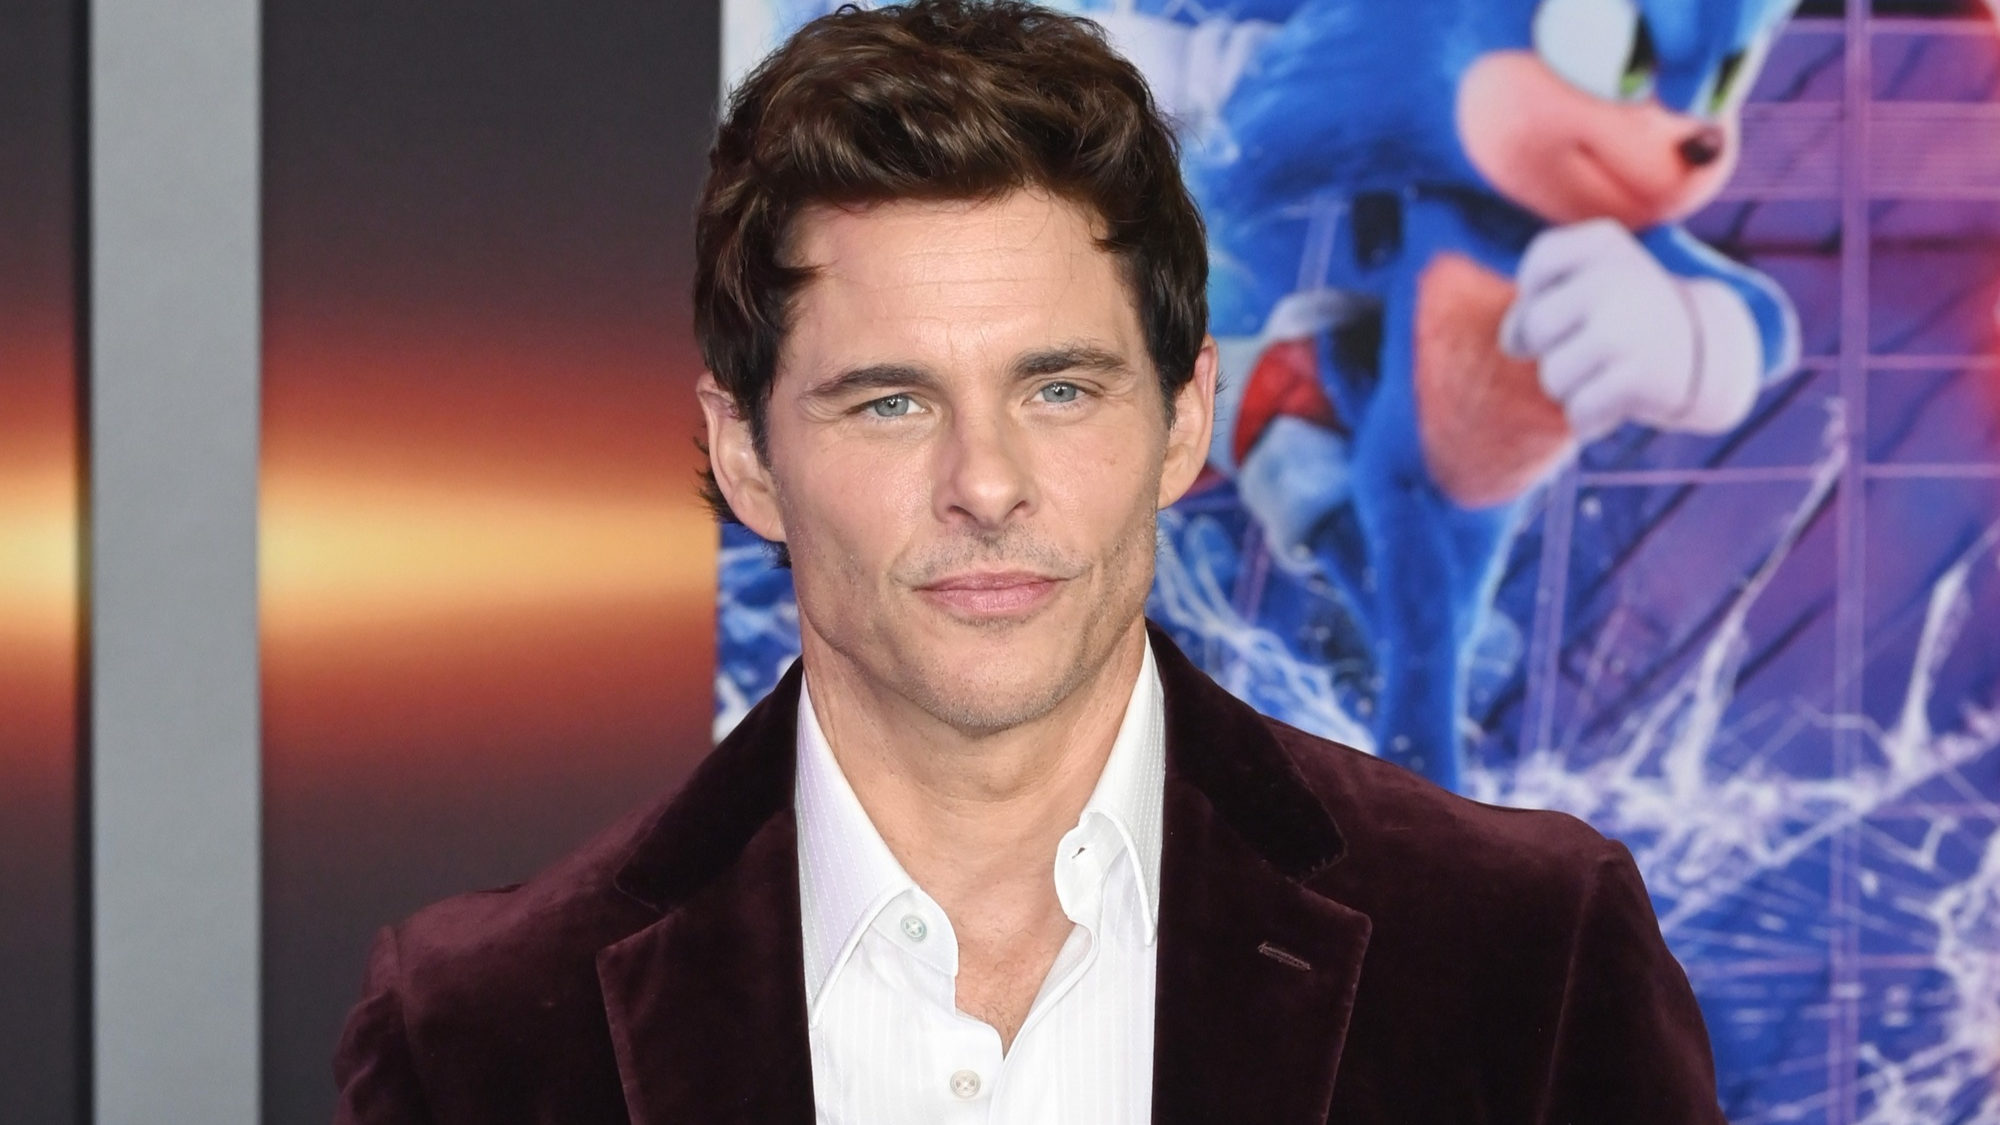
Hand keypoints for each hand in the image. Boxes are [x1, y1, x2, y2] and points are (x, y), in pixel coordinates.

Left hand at [1499, 219, 1762, 441]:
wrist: (1709, 354)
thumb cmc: (1629, 317)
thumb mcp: (1588, 288)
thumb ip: (1535, 303)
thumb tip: (1511, 342)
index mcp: (1605, 244)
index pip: (1541, 261)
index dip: (1542, 291)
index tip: (1581, 298)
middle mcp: (1615, 276)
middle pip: (1536, 327)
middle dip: (1554, 346)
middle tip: (1600, 342)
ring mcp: (1626, 325)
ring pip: (1552, 375)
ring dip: (1573, 387)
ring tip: (1612, 370)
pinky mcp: (1638, 375)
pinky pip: (1578, 410)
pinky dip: (1590, 417)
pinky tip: (1618, 400)